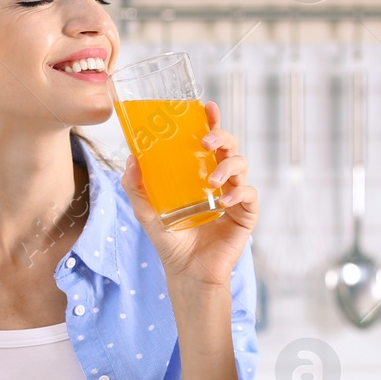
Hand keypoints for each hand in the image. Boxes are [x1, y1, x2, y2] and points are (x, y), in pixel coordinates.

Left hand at [122, 100, 258, 288]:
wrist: (186, 272)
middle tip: (206, 141)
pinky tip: (222, 200)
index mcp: (199, 173)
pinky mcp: (245, 214)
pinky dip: (237, 192)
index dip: (211, 121)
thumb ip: (136, 185)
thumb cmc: (170, 239)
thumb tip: (132, 157)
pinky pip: (249, 194)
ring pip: (241, 164)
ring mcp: (234, 195)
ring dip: (227, 165)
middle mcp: (219, 179)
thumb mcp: (146, 210)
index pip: (209, 141)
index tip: (207, 107)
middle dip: (221, 136)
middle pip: (229, 146)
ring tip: (210, 180)